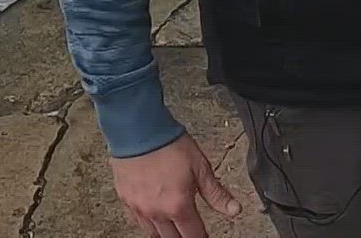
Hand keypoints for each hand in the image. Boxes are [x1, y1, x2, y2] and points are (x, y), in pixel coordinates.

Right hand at [111, 132, 241, 237]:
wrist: (139, 132)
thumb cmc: (170, 146)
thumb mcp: (201, 168)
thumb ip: (216, 193)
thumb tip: (234, 209)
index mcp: (178, 206)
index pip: (193, 235)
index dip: (202, 237)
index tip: (205, 236)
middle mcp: (157, 212)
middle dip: (184, 237)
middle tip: (191, 230)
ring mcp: (139, 208)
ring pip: (154, 233)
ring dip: (167, 232)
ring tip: (176, 227)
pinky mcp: (126, 201)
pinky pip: (139, 222)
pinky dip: (150, 223)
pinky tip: (156, 215)